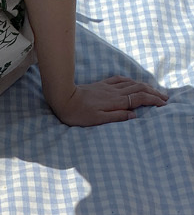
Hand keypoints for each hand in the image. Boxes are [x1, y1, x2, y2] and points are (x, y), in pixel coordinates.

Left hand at [49, 76, 168, 126]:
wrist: (64, 99)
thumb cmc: (78, 114)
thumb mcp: (97, 120)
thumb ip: (116, 117)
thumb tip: (133, 115)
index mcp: (115, 102)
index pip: (139, 99)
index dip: (152, 100)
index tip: (163, 104)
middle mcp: (114, 92)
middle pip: (139, 89)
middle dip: (153, 93)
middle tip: (164, 97)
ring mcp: (108, 87)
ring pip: (132, 83)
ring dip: (145, 86)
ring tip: (154, 90)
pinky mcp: (101, 84)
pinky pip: (120, 79)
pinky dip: (131, 80)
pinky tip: (133, 81)